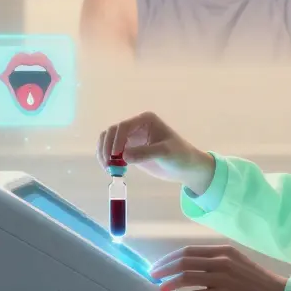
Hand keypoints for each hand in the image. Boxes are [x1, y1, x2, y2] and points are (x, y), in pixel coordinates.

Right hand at [97, 111, 214, 193]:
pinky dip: (107, 159)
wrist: (186, 168)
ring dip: (104, 153)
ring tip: (109, 169)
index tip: (116, 157)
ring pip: (108, 141)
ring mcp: (131, 138)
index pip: (124, 126)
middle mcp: (135, 126)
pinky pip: (111, 152)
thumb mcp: (165, 153)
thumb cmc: (180, 156)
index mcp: (145, 120)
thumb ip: (145, 153)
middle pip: (111, 132)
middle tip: (109, 165)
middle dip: (107, 148)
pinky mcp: (128, 151)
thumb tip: (123, 157)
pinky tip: (111, 170)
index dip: (116, 140)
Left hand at [150, 245, 288, 290]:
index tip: (159, 265)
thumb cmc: (258, 282)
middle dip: (164, 268)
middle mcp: (220, 261)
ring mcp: (221, 278)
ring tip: (162, 288)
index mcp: (223, 251)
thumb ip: (216, 264)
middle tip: (153, 275)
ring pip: (186, 276)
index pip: (188, 251)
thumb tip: (194, 271)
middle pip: (183, 261)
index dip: (170, 258)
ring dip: (170, 283)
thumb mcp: (237, 264)